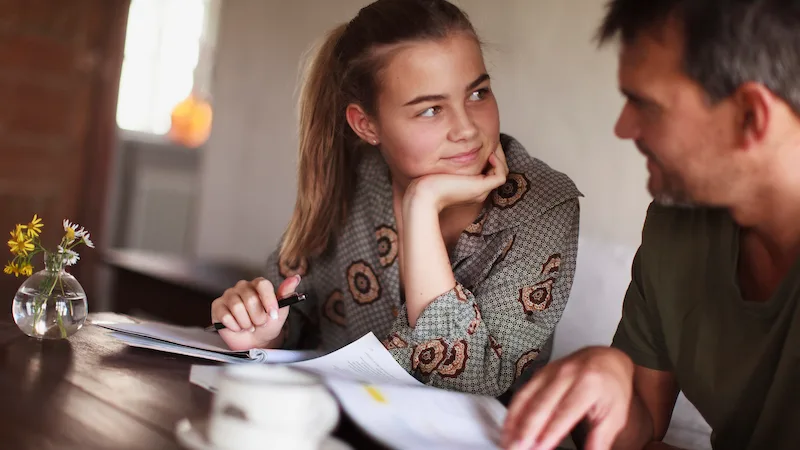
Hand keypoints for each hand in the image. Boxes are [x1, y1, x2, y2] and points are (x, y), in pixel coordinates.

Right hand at [210, 275, 300, 350]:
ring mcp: (228, 295)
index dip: (268, 301)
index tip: (272, 315)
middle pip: (250, 298)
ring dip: (246, 323)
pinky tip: (237, 327)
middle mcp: (242, 287)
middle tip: (259, 323)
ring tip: (249, 326)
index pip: (262, 284)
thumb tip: (295, 278)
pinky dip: (234, 326)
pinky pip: (225, 316)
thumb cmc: (267, 325)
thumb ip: (286, 294)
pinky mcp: (217, 306)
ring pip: (237, 307)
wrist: (255, 342)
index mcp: (258, 285)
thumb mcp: (280, 311)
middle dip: (257, 317)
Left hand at [405, 142, 508, 211]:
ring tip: (493, 145)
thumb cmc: (427, 182)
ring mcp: (481, 191)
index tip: (484, 143)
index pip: (487, 172)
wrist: (424, 194)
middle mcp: (478, 192)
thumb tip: (451, 144)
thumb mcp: (442, 168)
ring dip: (500, 157)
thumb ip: (451, 161)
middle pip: (496, 172)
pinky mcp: (480, 188)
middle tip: (492, 141)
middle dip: (497, 155)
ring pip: (501, 173)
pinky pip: (500, 176)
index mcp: (470, 189)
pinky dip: (499, 164)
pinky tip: (489, 154)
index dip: (489, 157)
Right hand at [503, 347, 634, 449]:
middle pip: (541, 404)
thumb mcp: (615, 415)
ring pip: (527, 398)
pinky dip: (513, 412)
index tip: (539, 447)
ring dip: (515, 422)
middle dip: (527, 429)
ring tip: (508, 442)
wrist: (605, 359)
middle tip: (518, 448)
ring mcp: (550, 371)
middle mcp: (566, 375)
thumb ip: (600, 438)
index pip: (565, 411)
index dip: (550, 431)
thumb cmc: (611, 388)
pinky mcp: (539, 373)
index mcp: (588, 384)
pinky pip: (522, 392)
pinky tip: (508, 427)